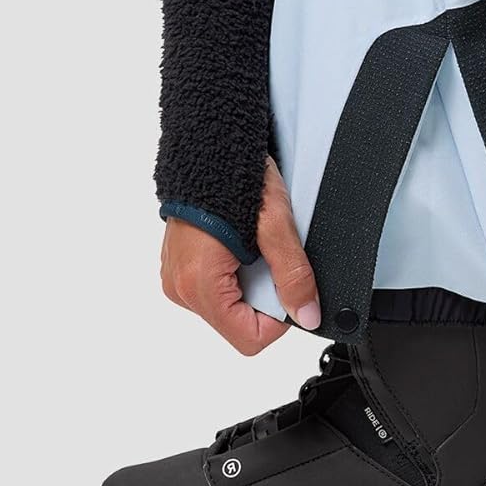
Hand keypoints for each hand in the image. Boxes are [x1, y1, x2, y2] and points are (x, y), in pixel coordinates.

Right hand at [160, 157, 320, 354]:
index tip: (288, 288)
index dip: (279, 321)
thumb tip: (308, 315)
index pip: (249, 339)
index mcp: (199, 286)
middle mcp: (181, 289)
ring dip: (250, 283)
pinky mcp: (180, 267)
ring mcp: (177, 279)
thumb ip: (294, 276)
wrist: (208, 145)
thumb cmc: (233, 179)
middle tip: (269, 257)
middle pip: (238, 323)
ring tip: (252, 246)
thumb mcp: (275, 228)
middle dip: (265, 297)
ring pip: (229, 306)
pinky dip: (235, 273)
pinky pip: (216, 287)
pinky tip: (240, 244)